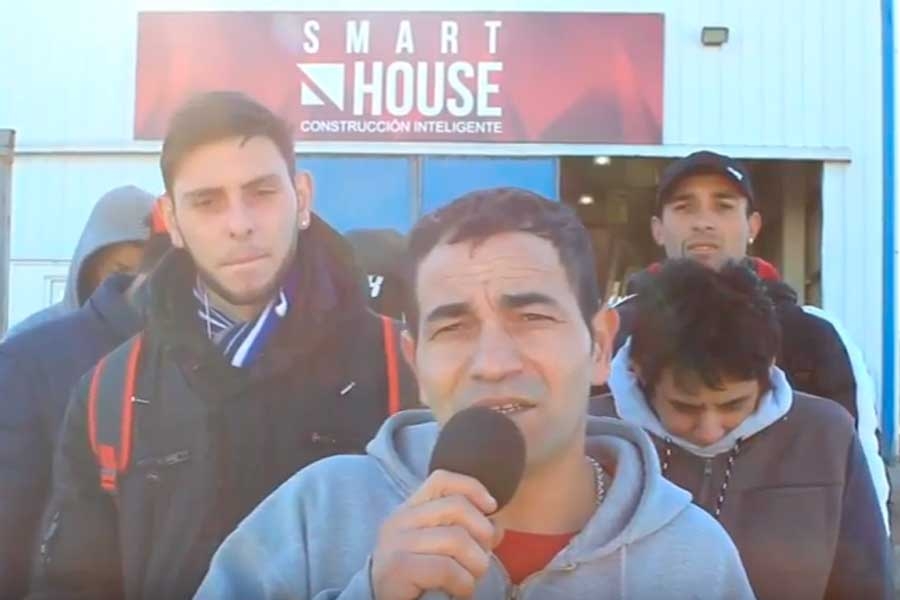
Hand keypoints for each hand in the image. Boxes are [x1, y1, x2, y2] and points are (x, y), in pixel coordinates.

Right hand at [371, 470, 502, 599]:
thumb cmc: (413, 577)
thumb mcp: (438, 548)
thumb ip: (464, 532)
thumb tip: (497, 526)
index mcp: (409, 510)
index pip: (441, 480)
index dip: (472, 488)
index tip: (491, 508)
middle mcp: (400, 520)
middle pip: (456, 507)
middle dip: (482, 533)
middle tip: (482, 558)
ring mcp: (397, 542)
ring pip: (457, 539)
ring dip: (476, 564)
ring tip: (472, 579)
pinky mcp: (399, 567)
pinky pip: (447, 568)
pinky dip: (463, 583)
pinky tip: (460, 592)